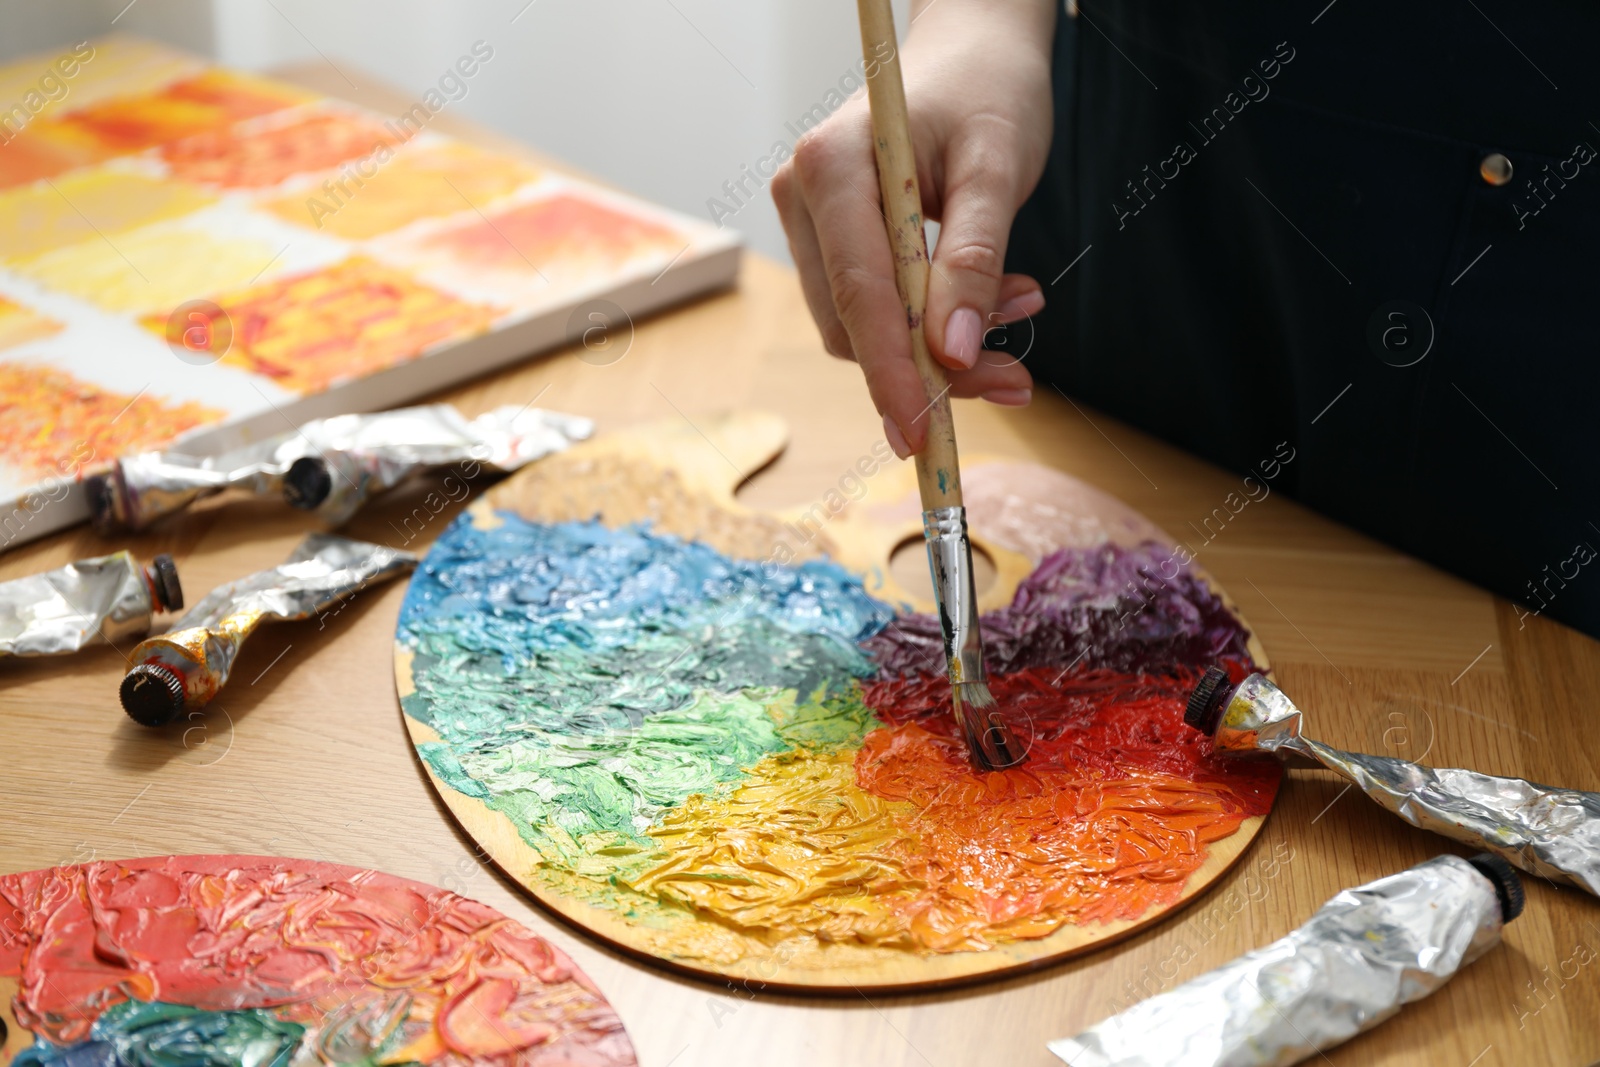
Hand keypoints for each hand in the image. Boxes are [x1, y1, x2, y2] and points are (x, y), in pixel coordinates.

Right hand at [771, 0, 1056, 456]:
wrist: (975, 52)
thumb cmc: (987, 90)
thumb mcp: (998, 168)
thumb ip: (975, 260)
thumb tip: (954, 354)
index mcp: (831, 166)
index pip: (857, 292)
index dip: (892, 371)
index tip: (925, 434)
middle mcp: (804, 196)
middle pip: (853, 322)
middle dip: (930, 366)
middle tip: (1017, 378)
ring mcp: (813, 222)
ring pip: (863, 327)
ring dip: (941, 348)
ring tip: (1024, 313)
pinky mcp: (834, 241)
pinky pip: (874, 309)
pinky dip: (933, 325)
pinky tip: (996, 306)